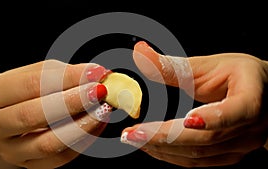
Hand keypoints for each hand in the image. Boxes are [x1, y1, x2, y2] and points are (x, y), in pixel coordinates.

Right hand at [0, 60, 111, 168]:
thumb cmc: (24, 91)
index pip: (31, 84)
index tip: (94, 72)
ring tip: (103, 110)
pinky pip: (59, 158)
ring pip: (47, 143)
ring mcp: (8, 150)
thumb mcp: (37, 74)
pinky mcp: (28, 165)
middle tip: (100, 91)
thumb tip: (95, 74)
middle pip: (34, 115)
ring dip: (80, 126)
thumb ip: (62, 74)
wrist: (8, 117)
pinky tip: (97, 124)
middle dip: (72, 102)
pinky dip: (82, 141)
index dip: (66, 78)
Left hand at [120, 41, 267, 166]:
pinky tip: (151, 146)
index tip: (187, 118)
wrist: (258, 94)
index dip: (214, 117)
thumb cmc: (235, 75)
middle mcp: (251, 127)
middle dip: (165, 138)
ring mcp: (240, 146)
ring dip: (162, 149)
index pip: (239, 111)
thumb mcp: (208, 66)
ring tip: (133, 138)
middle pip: (207, 139)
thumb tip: (140, 53)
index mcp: (253, 96)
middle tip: (132, 133)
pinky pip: (197, 161)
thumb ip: (173, 66)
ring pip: (198, 155)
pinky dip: (170, 154)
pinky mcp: (227, 155)